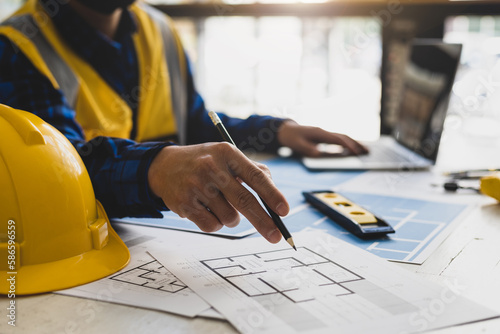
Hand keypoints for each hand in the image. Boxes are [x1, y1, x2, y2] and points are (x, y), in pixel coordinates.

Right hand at [147, 142, 289, 242]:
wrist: (163, 166)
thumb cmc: (203, 162)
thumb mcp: (227, 157)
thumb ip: (252, 171)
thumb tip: (275, 194)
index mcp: (227, 153)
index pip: (255, 176)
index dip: (272, 195)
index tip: (284, 211)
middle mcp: (211, 168)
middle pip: (244, 201)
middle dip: (264, 222)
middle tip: (276, 236)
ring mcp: (197, 186)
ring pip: (230, 217)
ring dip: (232, 219)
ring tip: (219, 204)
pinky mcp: (185, 204)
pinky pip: (212, 226)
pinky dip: (215, 223)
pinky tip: (206, 209)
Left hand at [277, 120, 368, 156]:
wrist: (287, 130)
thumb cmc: (292, 138)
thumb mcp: (298, 145)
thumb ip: (308, 149)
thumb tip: (319, 154)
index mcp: (320, 133)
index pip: (337, 139)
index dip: (348, 145)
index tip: (356, 152)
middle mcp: (325, 132)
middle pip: (344, 137)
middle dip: (356, 144)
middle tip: (367, 151)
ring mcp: (325, 133)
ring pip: (343, 137)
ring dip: (354, 143)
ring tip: (365, 150)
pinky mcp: (324, 136)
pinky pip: (339, 140)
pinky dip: (348, 144)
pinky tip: (352, 150)